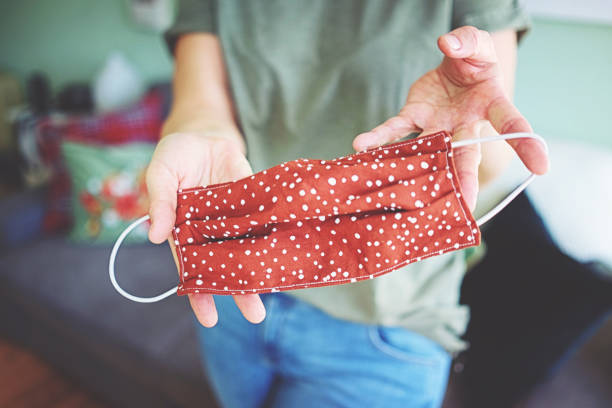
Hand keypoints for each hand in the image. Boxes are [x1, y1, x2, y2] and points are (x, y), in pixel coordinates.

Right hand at [146, 132, 265, 326]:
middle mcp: (212, 232)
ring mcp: (235, 219)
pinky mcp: (254, 202)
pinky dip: (273, 237)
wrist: (205, 132)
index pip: (192, 269)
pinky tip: (284, 255)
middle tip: (255, 315)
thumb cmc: (175, 155)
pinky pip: (263, 223)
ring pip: (248, 249)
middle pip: (225, 266)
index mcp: (185, 232)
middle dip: (238, 291)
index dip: (199, 294)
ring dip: (259, 269)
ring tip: (276, 293)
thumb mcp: (160, 173)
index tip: (209, 318)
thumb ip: (160, 202)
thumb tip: (156, 236)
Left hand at [353, 26, 548, 209]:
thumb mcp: (477, 44)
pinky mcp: (414, 118)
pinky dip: (379, 138)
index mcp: (490, 106)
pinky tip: (361, 147)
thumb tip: (449, 44)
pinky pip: (396, 131)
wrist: (454, 64)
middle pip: (466, 154)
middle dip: (465, 178)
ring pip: (429, 152)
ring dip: (417, 170)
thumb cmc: (474, 59)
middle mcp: (464, 124)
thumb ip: (467, 41)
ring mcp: (437, 126)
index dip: (526, 144)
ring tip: (407, 194)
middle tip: (466, 206)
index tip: (542, 167)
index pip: (512, 124)